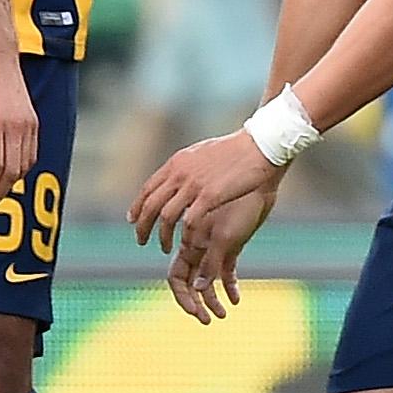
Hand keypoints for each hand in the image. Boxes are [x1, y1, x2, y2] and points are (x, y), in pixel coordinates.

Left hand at [131, 128, 282, 253]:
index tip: (132, 220)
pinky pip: (189, 222)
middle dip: (142, 226)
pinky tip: (187, 244)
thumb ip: (187, 167)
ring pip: (166, 217)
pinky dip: (185, 236)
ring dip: (161, 236)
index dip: (137, 207)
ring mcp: (194, 185)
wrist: (260, 145)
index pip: (148, 188)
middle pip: (151, 205)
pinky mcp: (210, 196)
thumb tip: (179, 176)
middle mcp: (180, 173)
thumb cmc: (237, 149)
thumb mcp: (202, 153)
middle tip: (141, 240)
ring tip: (163, 247)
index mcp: (177, 162)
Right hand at [166, 187, 276, 323]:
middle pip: (190, 281)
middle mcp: (199, 245)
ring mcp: (215, 244)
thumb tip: (198, 288)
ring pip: (207, 278)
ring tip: (223, 314)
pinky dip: (229, 285)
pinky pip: (226, 270)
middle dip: (196, 302)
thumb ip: (211, 261)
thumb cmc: (242, 203)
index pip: (176, 276)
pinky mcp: (233, 243)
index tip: (194, 311)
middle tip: (208, 320)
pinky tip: (236, 298)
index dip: (182, 296)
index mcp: (191, 242)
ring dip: (212, 298)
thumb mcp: (226, 236)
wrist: (261, 178)